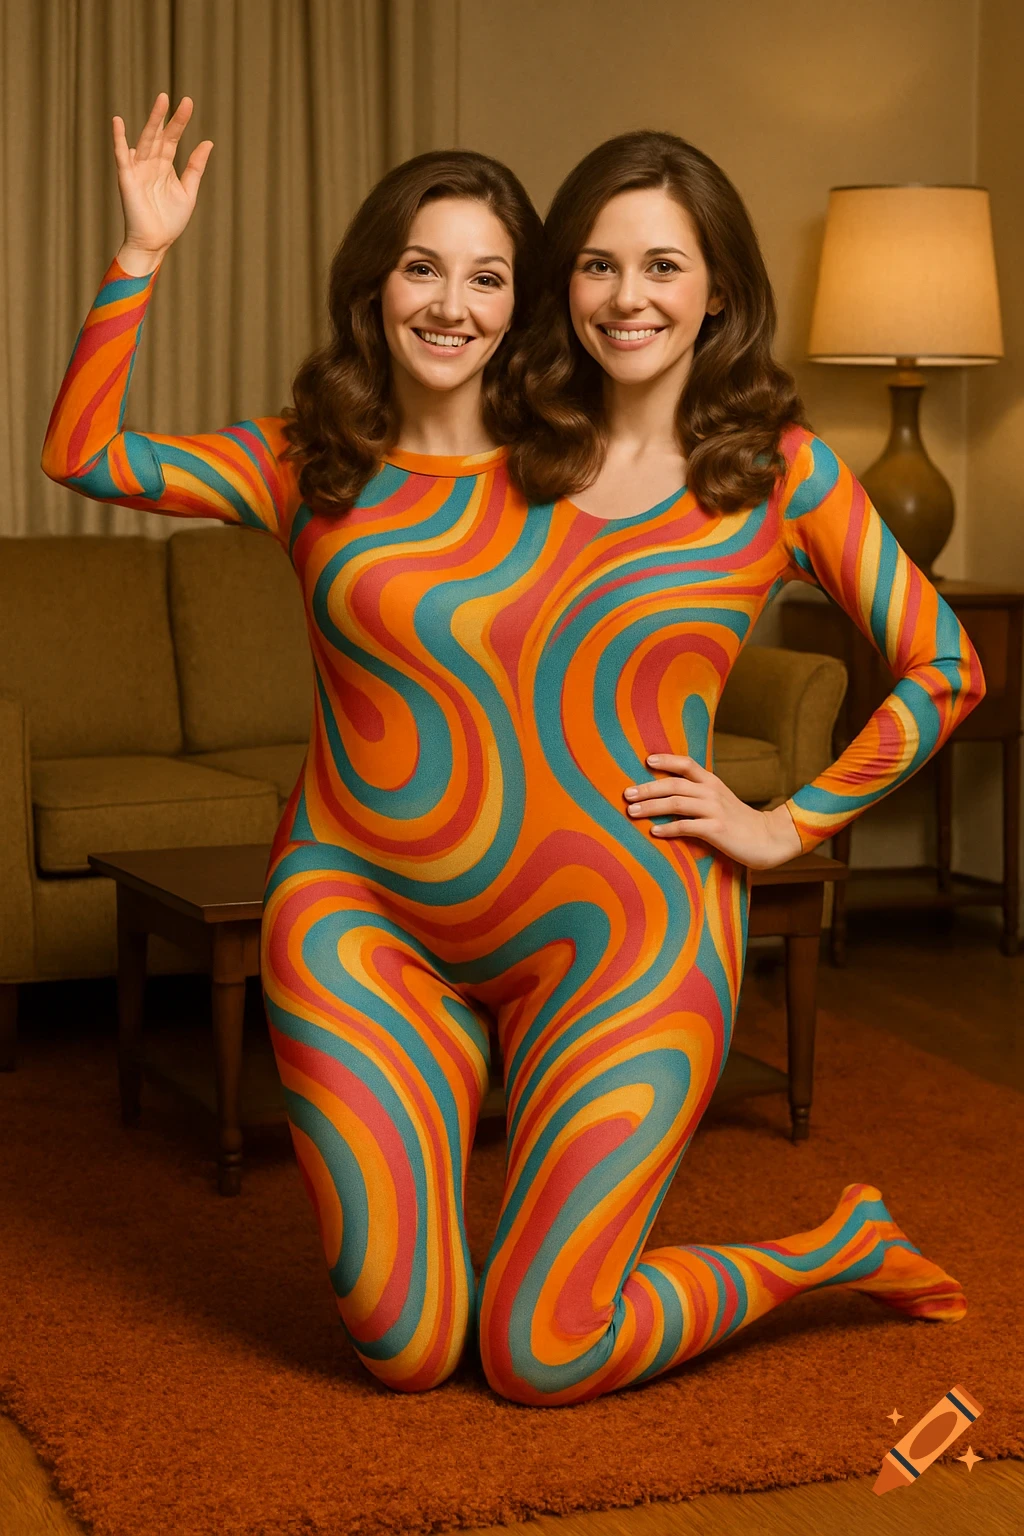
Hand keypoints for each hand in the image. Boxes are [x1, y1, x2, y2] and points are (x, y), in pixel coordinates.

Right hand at [112, 93, 212, 273]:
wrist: (155, 243)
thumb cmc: (170, 221)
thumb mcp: (188, 191)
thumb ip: (195, 166)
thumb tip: (208, 141)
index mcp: (165, 166)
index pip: (172, 138)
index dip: (180, 121)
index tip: (188, 102)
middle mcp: (150, 164)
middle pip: (159, 135)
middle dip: (165, 117)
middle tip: (171, 96)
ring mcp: (138, 169)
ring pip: (145, 140)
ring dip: (152, 121)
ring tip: (160, 101)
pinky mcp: (127, 178)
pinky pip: (122, 155)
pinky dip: (119, 139)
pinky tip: (118, 121)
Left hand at [623, 754, 803, 869]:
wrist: (768, 838)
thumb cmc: (738, 821)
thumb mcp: (720, 801)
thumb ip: (698, 794)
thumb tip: (668, 794)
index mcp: (712, 782)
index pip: (686, 764)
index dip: (666, 760)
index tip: (646, 761)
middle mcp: (712, 792)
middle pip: (673, 784)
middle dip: (647, 788)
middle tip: (627, 794)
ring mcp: (714, 810)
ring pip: (676, 804)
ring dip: (651, 807)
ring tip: (632, 812)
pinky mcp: (716, 830)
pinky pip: (686, 827)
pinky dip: (668, 829)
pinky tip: (654, 832)